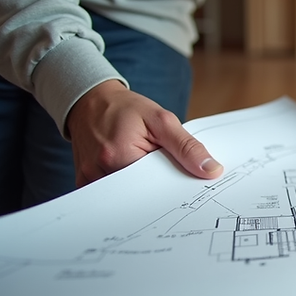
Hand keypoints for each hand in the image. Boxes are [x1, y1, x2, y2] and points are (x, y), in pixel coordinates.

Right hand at [65, 80, 223, 185]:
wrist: (91, 101)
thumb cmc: (124, 108)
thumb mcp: (162, 120)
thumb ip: (187, 147)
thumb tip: (210, 169)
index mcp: (120, 156)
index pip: (156, 185)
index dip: (172, 182)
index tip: (184, 179)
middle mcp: (101, 171)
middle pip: (141, 192)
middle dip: (156, 183)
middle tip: (161, 164)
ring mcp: (90, 178)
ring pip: (126, 194)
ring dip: (140, 184)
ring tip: (141, 160)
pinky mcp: (85, 180)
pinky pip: (111, 193)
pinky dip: (124, 185)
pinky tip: (129, 168)